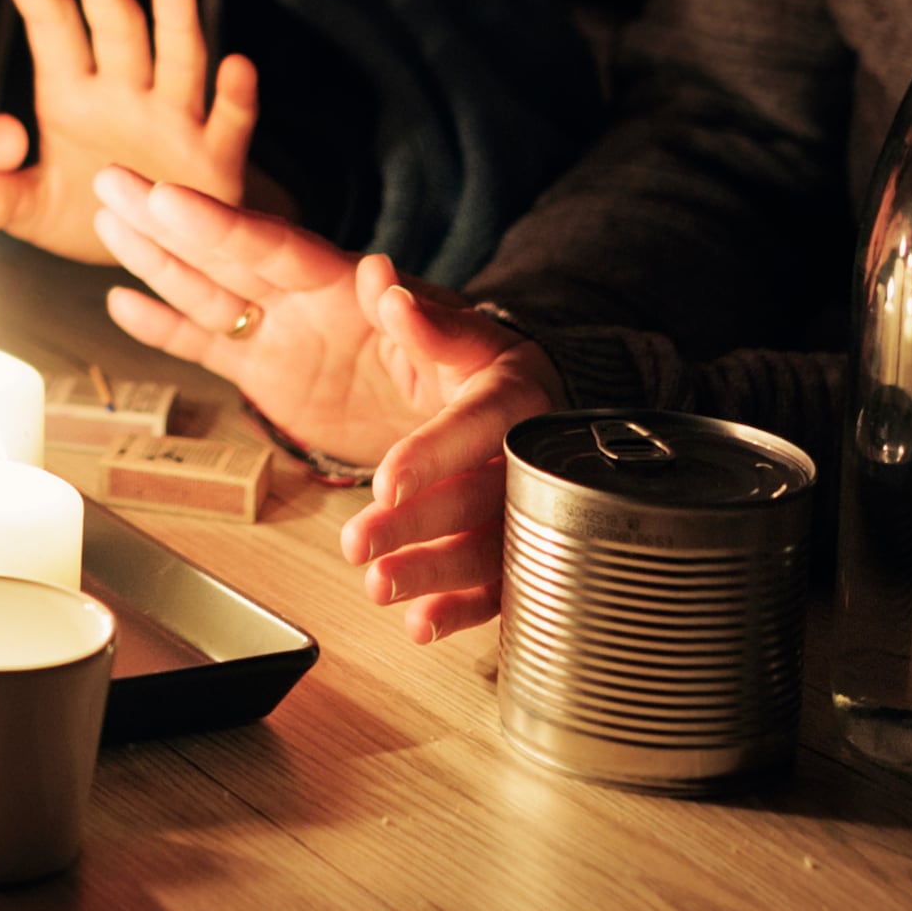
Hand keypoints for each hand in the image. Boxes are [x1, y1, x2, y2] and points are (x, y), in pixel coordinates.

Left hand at [0, 0, 256, 264]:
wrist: (151, 250)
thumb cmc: (88, 213)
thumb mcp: (34, 211)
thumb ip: (3, 199)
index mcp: (72, 94)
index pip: (54, 31)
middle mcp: (125, 94)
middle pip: (117, 33)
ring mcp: (175, 120)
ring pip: (178, 60)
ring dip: (175, 20)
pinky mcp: (217, 157)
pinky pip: (229, 123)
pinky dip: (235, 97)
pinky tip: (236, 67)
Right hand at [85, 167, 507, 464]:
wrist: (485, 423)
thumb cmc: (489, 376)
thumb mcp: (473, 353)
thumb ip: (426, 321)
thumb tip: (385, 277)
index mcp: (346, 287)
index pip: (273, 248)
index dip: (219, 225)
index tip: (169, 197)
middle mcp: (303, 300)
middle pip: (222, 252)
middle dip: (165, 219)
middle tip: (110, 179)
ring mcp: (282, 335)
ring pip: (202, 289)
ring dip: (152, 256)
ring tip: (103, 217)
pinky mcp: (272, 376)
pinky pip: (207, 346)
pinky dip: (164, 328)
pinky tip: (122, 303)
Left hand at [335, 313, 567, 644]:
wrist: (554, 404)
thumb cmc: (498, 369)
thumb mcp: (466, 335)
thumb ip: (425, 323)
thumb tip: (386, 287)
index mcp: (515, 400)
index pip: (473, 428)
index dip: (432, 456)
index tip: (385, 482)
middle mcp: (531, 459)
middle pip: (476, 500)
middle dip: (417, 527)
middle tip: (356, 545)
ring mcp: (531, 510)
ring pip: (489, 552)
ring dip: (434, 575)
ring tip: (379, 587)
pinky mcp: (526, 549)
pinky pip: (503, 588)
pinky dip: (464, 612)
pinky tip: (421, 624)